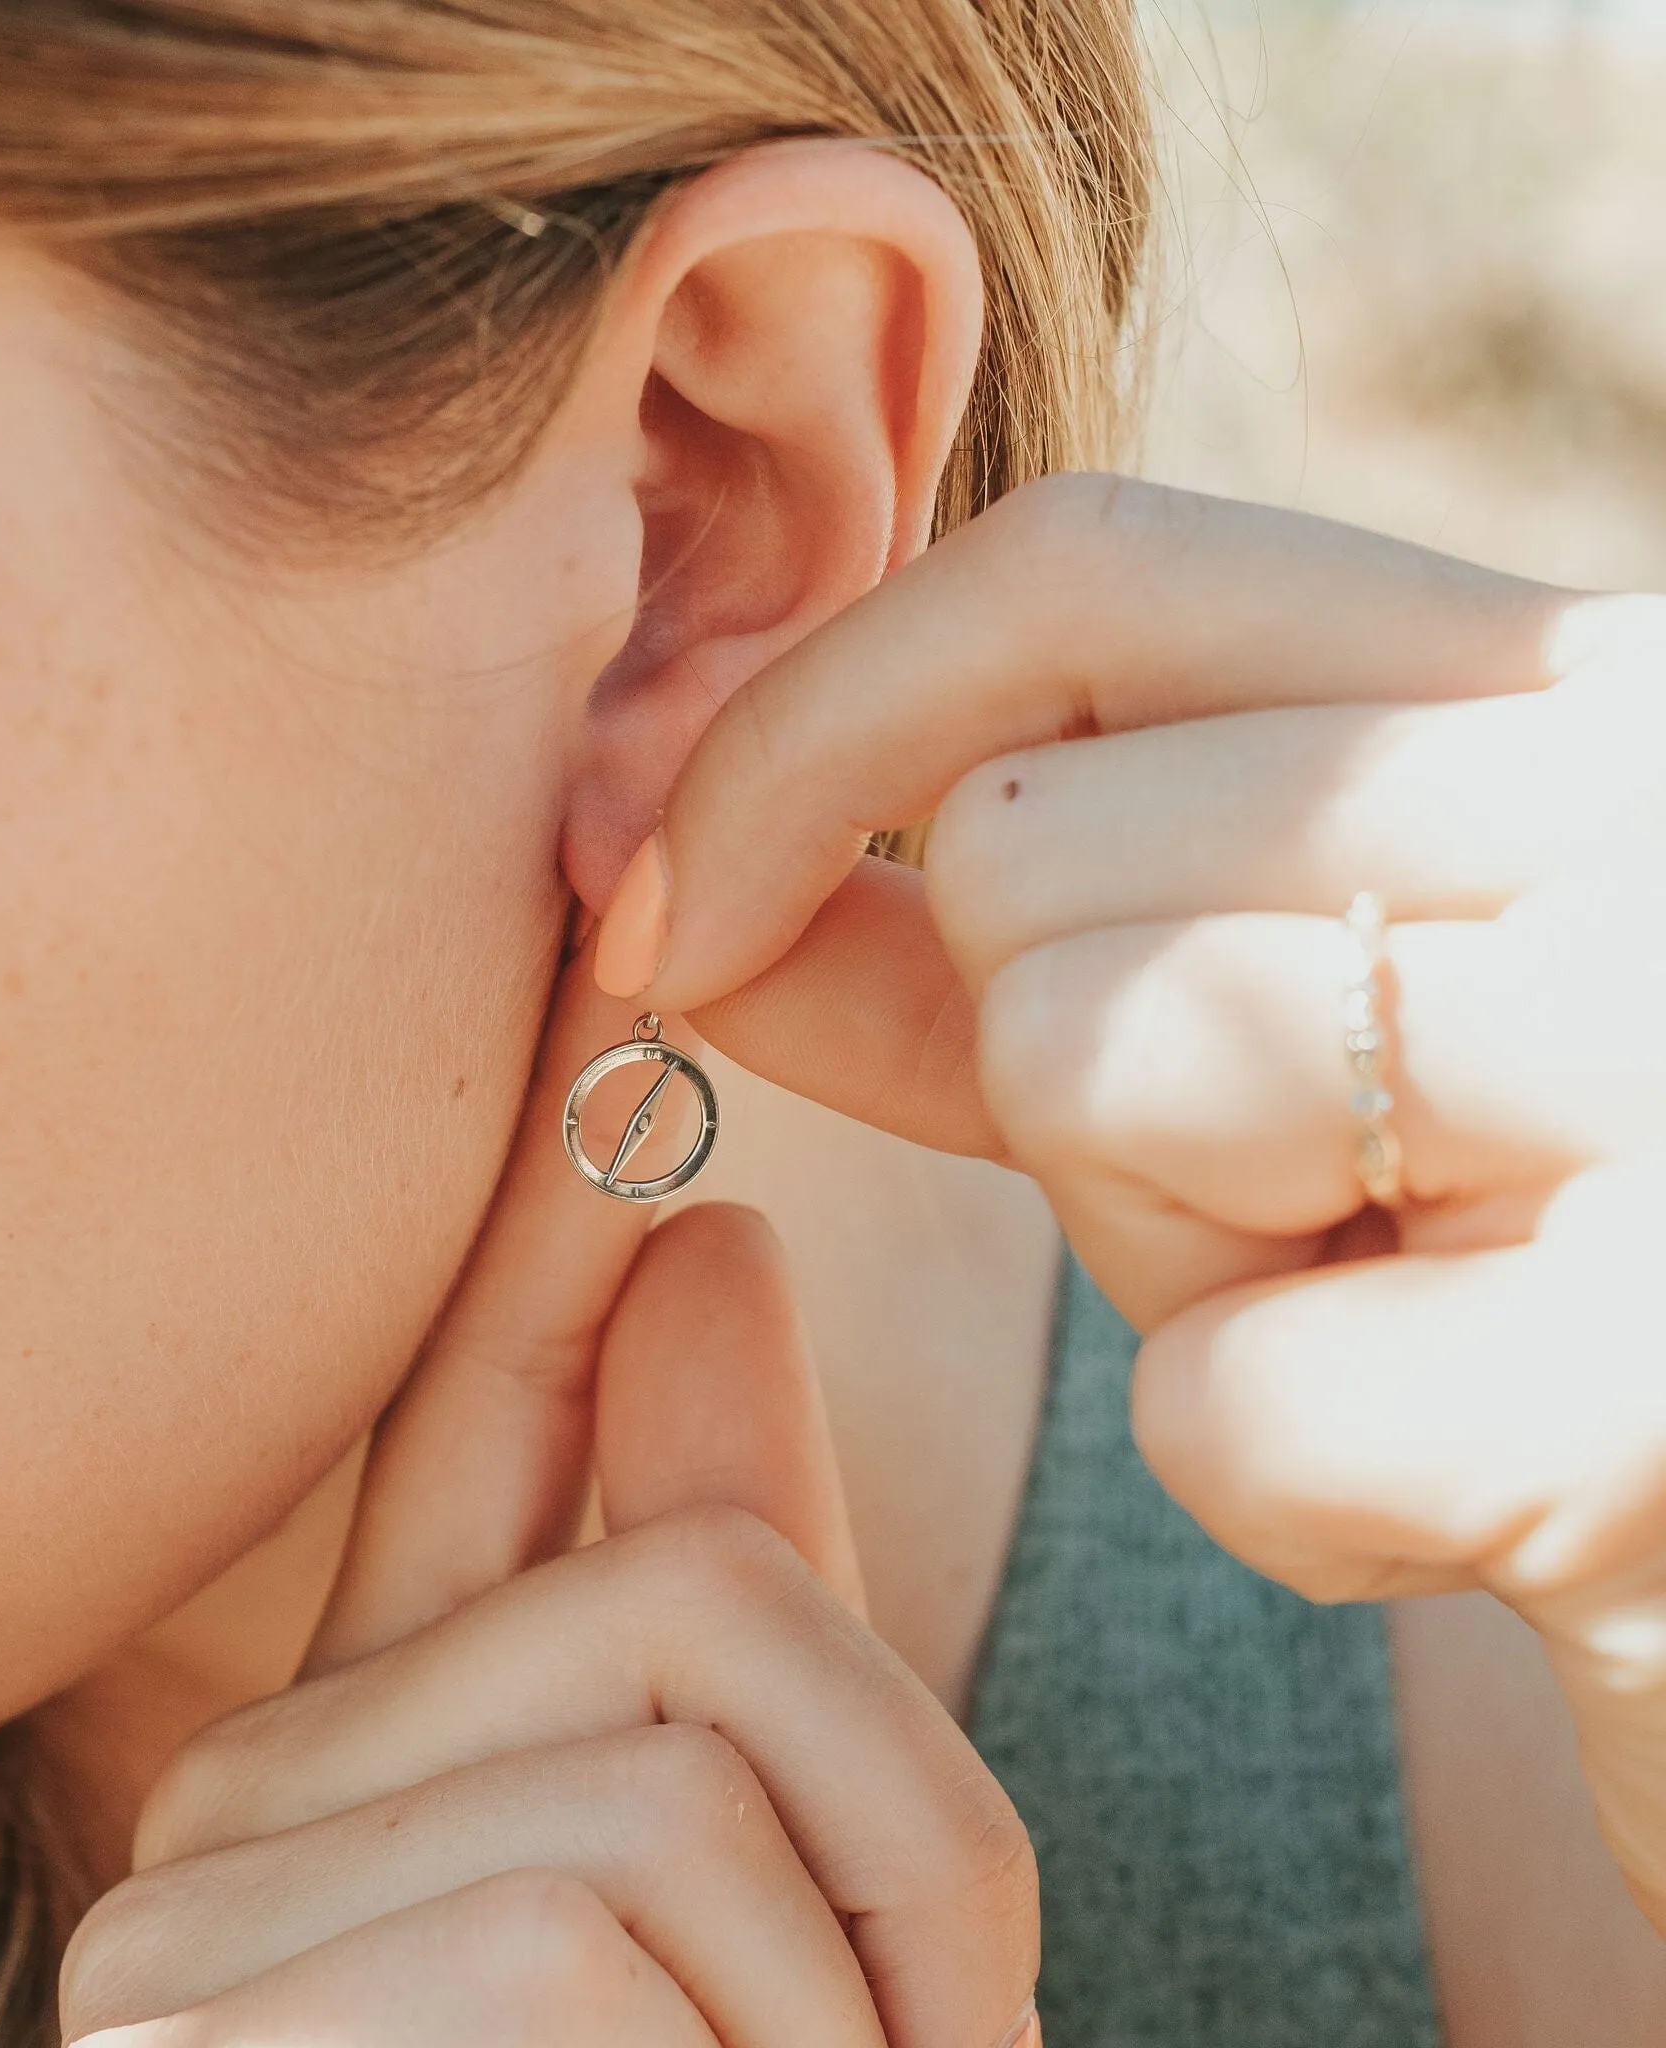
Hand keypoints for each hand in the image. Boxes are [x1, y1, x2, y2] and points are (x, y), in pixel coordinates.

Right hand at [59, 957, 1039, 2046]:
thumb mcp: (792, 1893)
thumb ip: (733, 1584)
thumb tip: (714, 1223)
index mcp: (377, 1743)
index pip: (476, 1398)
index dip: (552, 1180)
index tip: (608, 952)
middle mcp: (237, 1790)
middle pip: (694, 1589)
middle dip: (908, 1841)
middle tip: (920, 2047)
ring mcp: (189, 1913)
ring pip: (678, 1779)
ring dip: (859, 2015)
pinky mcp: (196, 2035)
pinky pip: (602, 1934)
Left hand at [604, 475, 1665, 1929]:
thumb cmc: (1503, 1266)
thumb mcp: (1256, 1046)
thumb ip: (978, 950)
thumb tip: (669, 893)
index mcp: (1569, 678)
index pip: (1082, 570)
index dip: (806, 730)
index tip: (665, 914)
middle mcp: (1656, 802)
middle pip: (1026, 846)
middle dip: (1048, 1070)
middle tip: (1295, 1195)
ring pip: (1082, 1059)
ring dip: (1167, 1254)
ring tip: (1389, 1301)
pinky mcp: (1656, 1380)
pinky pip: (1225, 1401)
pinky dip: (1283, 1479)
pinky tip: (1459, 1481)